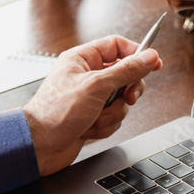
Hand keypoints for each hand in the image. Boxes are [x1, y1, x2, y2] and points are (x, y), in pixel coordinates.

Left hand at [23, 36, 162, 175]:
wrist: (39, 146)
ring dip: (113, 113)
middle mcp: (87, 76)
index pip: (118, 46)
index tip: (154, 63)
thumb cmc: (56, 112)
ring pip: (121, 100)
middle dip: (127, 92)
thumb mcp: (97, 86)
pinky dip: (105, 126)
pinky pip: (114, 117)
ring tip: (96, 118)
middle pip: (125, 76)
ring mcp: (90, 98)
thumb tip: (149, 57)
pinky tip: (89, 129)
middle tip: (127, 98)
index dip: (138, 54)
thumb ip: (127, 70)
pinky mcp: (92, 116)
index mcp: (83, 59)